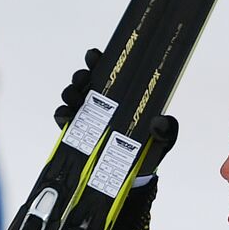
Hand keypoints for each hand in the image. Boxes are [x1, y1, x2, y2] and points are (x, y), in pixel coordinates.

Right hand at [52, 47, 178, 182]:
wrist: (135, 173)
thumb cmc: (149, 148)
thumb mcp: (164, 137)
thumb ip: (166, 128)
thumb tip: (158, 122)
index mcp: (121, 94)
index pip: (108, 72)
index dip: (97, 60)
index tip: (94, 56)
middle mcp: (102, 101)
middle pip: (85, 80)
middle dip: (81, 75)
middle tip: (84, 78)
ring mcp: (87, 115)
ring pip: (72, 95)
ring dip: (70, 92)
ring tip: (75, 98)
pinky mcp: (76, 131)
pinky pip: (63, 118)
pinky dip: (62, 114)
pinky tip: (67, 115)